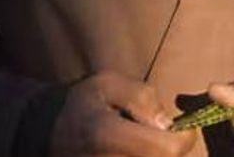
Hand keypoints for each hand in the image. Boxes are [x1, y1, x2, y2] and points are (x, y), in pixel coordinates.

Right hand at [49, 71, 195, 156]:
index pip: (168, 149)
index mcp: (107, 134)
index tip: (181, 128)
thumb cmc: (83, 105)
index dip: (183, 138)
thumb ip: (141, 97)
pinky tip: (133, 152)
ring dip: (155, 154)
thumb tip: (167, 124)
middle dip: (168, 147)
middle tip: (157, 134)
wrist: (50, 135)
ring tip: (142, 142)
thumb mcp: (108, 83)